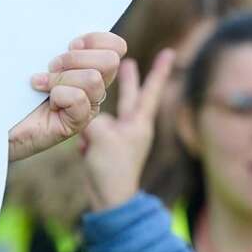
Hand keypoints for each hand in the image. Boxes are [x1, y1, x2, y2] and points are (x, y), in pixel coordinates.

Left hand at [7, 32, 123, 162]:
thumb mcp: (37, 54)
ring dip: (62, 78)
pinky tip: (42, 99)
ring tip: (41, 84)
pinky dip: (58, 95)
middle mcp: (93, 86)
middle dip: (75, 58)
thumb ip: (56, 42)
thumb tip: (69, 32)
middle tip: (51, 66)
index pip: (116, 46)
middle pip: (110, 60)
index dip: (95, 40)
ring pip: (94, 79)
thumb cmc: (12, 81)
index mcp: (90, 65)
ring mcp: (86, 107)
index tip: (69, 43)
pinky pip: (79, 99)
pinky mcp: (75, 124)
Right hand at [80, 49, 175, 210]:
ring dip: (96, 105)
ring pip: (106, 112)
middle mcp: (132, 127)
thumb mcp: (101, 137)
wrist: (109, 199)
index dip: (158, 70)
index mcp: (140, 123)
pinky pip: (93, 131)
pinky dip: (86, 133)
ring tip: (89, 94)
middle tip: (127, 60)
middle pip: (131, 96)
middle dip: (128, 79)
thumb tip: (85, 114)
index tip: (170, 52)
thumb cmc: (113, 168)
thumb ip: (92, 118)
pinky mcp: (106, 148)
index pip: (151, 90)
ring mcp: (119, 138)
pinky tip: (82, 145)